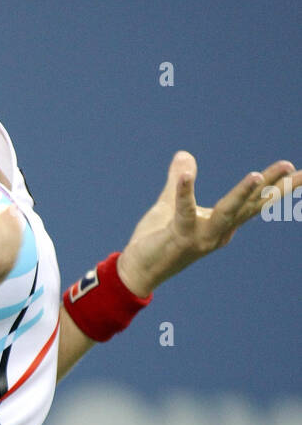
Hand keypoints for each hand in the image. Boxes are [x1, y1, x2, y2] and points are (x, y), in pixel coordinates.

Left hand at [117, 151, 300, 296]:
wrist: (138, 270)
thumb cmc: (157, 239)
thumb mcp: (171, 204)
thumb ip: (179, 180)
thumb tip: (184, 154)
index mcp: (222, 225)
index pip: (255, 203)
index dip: (276, 187)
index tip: (297, 170)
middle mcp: (219, 233)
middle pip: (252, 206)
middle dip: (275, 188)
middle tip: (294, 168)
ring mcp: (202, 238)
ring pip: (227, 212)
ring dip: (242, 194)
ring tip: (256, 174)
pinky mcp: (180, 238)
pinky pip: (184, 211)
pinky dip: (185, 192)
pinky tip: (186, 174)